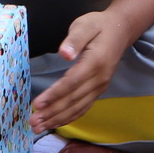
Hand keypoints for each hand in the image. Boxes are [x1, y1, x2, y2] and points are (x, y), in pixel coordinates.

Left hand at [30, 11, 123, 132]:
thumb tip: (64, 54)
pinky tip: (56, 123)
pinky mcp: (98, 90)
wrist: (120, 30)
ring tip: (39, 127)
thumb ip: (75, 39)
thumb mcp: (85, 25)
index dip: (54, 95)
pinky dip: (69, 117)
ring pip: (77, 107)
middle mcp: (99, 78)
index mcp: (95, 62)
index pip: (71, 83)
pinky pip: (83, 107)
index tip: (37, 105)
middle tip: (33, 123)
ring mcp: (100, 86)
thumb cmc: (99, 26)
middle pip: (73, 100)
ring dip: (57, 119)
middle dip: (52, 113)